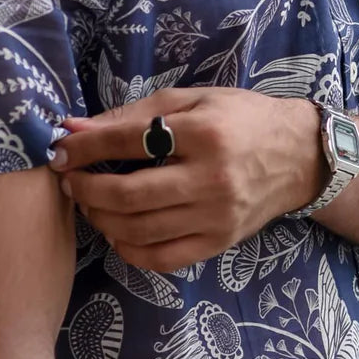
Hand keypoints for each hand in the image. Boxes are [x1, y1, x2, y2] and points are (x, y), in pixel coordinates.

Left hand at [48, 89, 325, 273]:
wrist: (299, 157)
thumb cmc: (242, 119)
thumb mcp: (192, 101)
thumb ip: (133, 115)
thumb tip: (75, 128)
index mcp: (204, 133)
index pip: (128, 142)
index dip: (85, 147)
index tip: (60, 149)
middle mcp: (211, 178)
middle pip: (129, 194)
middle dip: (85, 189)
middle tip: (68, 180)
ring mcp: (216, 217)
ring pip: (140, 230)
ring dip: (101, 219)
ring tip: (89, 203)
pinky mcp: (219, 243)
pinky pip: (162, 258)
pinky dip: (129, 249)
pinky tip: (118, 231)